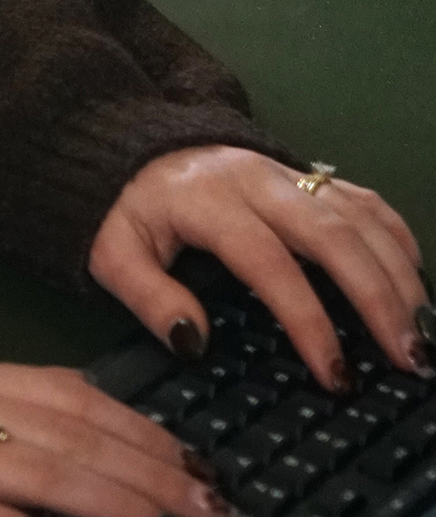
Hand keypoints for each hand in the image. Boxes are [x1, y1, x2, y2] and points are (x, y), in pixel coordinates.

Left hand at [90, 145, 435, 389]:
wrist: (125, 142)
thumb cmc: (124, 206)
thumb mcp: (111, 250)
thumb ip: (147, 296)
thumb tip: (194, 342)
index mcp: (207, 200)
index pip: (269, 262)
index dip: (307, 319)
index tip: (335, 374)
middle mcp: (255, 179)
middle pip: (331, 233)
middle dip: (378, 298)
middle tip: (409, 359)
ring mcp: (283, 170)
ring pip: (356, 215)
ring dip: (398, 273)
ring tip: (420, 334)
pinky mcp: (300, 170)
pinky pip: (361, 196)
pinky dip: (395, 236)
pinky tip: (413, 278)